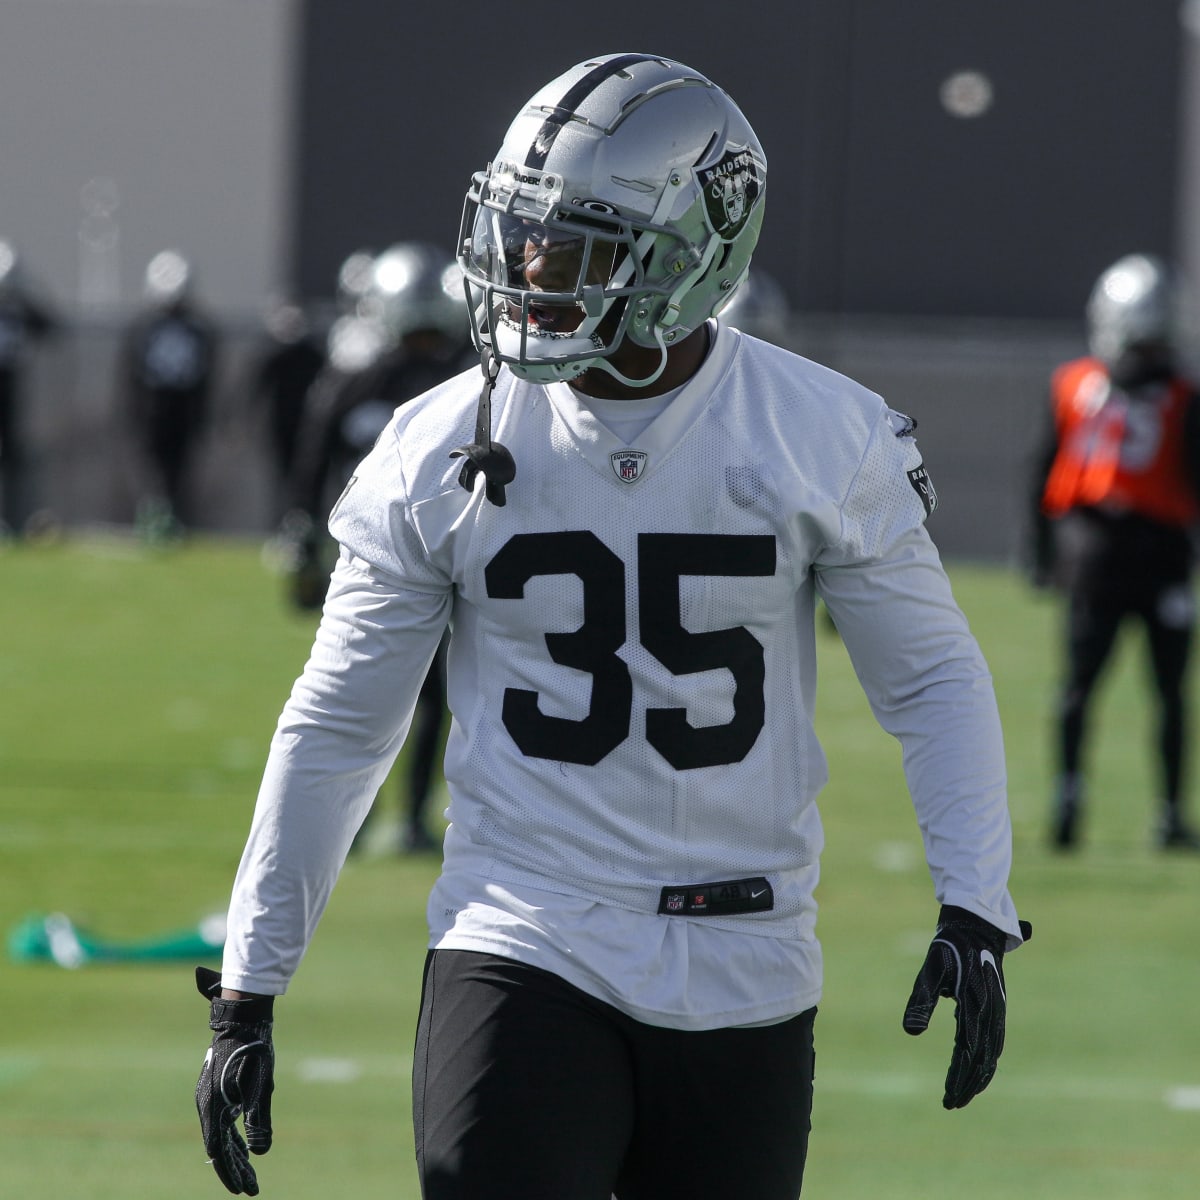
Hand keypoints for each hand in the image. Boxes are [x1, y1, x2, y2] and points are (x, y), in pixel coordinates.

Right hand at [195, 966, 275, 1193]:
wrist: (242, 1019)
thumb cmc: (254, 1051)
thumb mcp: (262, 1085)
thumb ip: (260, 1119)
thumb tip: (260, 1153)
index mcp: (213, 1106)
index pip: (218, 1150)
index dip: (230, 1172)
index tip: (243, 1190)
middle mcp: (206, 1105)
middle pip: (219, 1147)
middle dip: (235, 1169)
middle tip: (251, 1189)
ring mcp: (209, 1097)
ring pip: (221, 1135)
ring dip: (235, 1155)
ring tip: (250, 1174)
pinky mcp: (216, 1091)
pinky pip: (222, 1122)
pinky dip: (233, 1138)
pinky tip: (243, 1147)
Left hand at [902, 906, 1030, 1108]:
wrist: (976, 924)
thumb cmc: (948, 946)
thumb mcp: (930, 969)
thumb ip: (921, 1000)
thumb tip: (910, 1032)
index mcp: (976, 1005)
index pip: (967, 1052)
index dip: (958, 1077)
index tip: (946, 1098)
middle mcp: (992, 1011)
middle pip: (983, 1059)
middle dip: (968, 1084)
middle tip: (951, 1104)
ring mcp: (997, 1009)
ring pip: (992, 1053)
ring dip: (979, 1076)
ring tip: (962, 1095)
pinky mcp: (997, 1006)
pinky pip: (995, 1041)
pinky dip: (988, 1061)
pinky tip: (977, 1071)